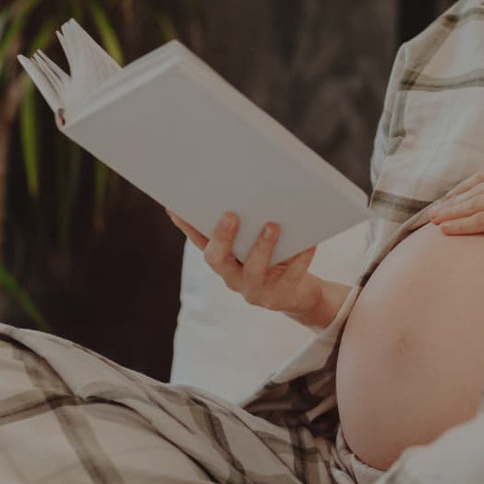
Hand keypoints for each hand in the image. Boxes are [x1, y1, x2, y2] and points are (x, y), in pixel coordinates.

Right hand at [166, 208, 322, 316]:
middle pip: (217, 259)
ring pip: (253, 269)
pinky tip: (309, 242)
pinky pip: (291, 277)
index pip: (199, 241)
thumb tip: (245, 185)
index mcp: (224, 261)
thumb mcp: (256, 242)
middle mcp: (232, 278)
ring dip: (262, 246)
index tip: (174, 206)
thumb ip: (249, 223)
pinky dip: (300, 258)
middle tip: (231, 215)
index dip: (186, 226)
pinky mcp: (280, 298)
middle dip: (222, 237)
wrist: (301, 296)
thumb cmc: (276, 259)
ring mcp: (255, 291)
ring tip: (272, 225)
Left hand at [427, 155, 483, 243]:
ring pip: (473, 204)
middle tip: (434, 211)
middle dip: (452, 201)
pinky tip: (446, 231)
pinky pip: (481, 221)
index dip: (465, 186)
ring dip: (450, 213)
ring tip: (432, 222)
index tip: (452, 196)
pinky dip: (461, 226)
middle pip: (474, 188)